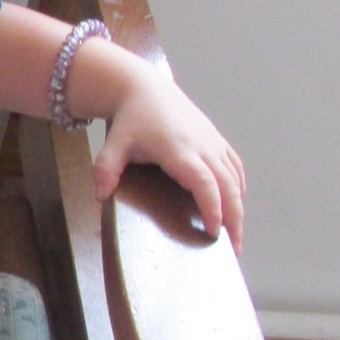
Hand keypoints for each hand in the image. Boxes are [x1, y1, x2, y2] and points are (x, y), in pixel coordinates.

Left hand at [93, 70, 245, 254]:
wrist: (145, 88)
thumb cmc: (131, 118)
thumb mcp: (114, 142)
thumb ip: (106, 168)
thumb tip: (100, 196)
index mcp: (179, 150)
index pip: (203, 183)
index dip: (212, 208)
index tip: (213, 232)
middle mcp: (203, 147)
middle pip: (228, 186)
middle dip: (233, 219)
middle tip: (232, 251)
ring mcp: (213, 143)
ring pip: (235, 179)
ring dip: (239, 208)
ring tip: (235, 238)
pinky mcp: (217, 140)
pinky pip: (235, 168)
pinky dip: (239, 189)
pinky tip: (235, 207)